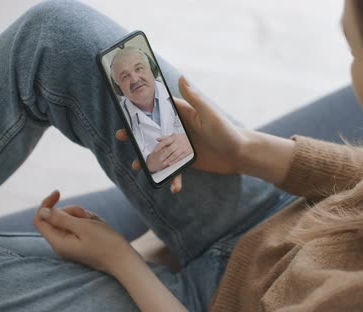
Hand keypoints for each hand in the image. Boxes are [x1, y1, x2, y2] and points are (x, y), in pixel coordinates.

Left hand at [33, 190, 128, 273]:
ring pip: (71, 219)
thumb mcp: (83, 226)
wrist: (123, 259)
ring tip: (98, 225)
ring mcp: (71, 243)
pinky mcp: (80, 242)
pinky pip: (80, 225)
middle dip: (73, 211)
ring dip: (84, 216)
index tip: (58, 192)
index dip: (46, 204)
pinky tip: (100, 227)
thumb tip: (42, 211)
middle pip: (58, 217)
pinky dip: (89, 222)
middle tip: (88, 217)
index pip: (40, 219)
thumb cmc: (105, 244)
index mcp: (58, 242)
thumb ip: (60, 218)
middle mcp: (61, 244)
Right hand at [115, 76, 246, 191]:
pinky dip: (172, 178)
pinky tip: (173, 187)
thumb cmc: (227, 131)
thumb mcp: (210, 114)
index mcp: (183, 115)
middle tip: (121, 137)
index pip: (158, 109)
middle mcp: (180, 130)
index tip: (124, 110)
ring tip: (137, 166)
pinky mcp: (188, 161)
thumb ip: (195, 98)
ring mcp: (182, 147)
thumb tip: (181, 77)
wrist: (241, 154)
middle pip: (153, 131)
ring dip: (147, 159)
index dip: (141, 109)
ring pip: (159, 152)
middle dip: (136, 135)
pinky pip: (174, 170)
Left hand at [146, 133, 192, 172]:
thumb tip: (157, 139)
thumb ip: (165, 138)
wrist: (192, 139)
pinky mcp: (186, 152)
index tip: (156, 150)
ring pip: (174, 154)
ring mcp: (183, 147)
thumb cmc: (182, 138)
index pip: (165, 141)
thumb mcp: (174, 136)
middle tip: (159, 159)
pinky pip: (180, 157)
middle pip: (169, 149)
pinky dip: (174, 161)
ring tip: (164, 163)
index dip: (160, 146)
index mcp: (174, 138)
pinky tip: (170, 163)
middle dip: (164, 155)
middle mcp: (178, 142)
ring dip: (169, 159)